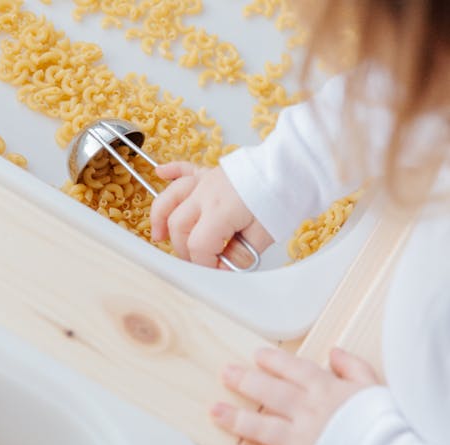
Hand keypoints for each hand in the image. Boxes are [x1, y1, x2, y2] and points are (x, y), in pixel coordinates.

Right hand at [150, 163, 273, 267]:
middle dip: (183, 248)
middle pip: (178, 225)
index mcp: (219, 211)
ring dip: (160, 217)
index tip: (216, 270)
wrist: (295, 165)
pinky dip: (170, 171)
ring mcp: (206, 181)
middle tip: (199, 260)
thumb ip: (240, 254)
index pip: (198, 244)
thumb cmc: (283, 196)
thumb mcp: (265, 234)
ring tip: (158, 235)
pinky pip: (184, 169)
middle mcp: (205, 194)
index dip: (204, 263)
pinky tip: (160, 172)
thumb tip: (224, 268)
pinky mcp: (211, 173)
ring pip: (170, 198)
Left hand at [211, 347, 379, 444]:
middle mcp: (307, 412)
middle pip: (268, 392)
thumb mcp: (376, 389)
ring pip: (259, 425)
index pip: (293, 369)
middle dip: (244, 381)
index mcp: (327, 391)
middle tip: (225, 374)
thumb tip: (334, 353)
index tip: (257, 355)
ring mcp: (299, 440)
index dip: (273, 361)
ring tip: (214, 411)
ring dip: (235, 418)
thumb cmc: (389, 428)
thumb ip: (354, 368)